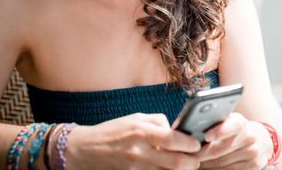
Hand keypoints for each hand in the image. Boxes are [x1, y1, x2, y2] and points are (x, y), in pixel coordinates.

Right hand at [65, 113, 200, 169]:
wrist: (84, 149)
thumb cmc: (112, 130)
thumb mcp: (135, 118)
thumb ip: (158, 122)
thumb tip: (176, 130)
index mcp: (141, 132)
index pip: (173, 140)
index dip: (190, 144)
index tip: (197, 144)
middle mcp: (139, 151)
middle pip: (175, 163)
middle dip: (192, 163)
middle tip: (197, 159)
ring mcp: (135, 168)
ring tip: (186, 164)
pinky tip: (168, 168)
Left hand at [196, 113, 272, 168]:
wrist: (261, 140)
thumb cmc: (236, 130)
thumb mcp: (229, 121)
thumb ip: (215, 123)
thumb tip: (193, 131)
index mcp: (241, 123)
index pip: (232, 125)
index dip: (219, 131)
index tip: (206, 136)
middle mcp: (250, 138)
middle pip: (220, 150)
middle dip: (201, 154)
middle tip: (188, 156)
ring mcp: (252, 154)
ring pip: (222, 164)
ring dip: (205, 165)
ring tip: (193, 163)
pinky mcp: (253, 168)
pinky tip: (206, 168)